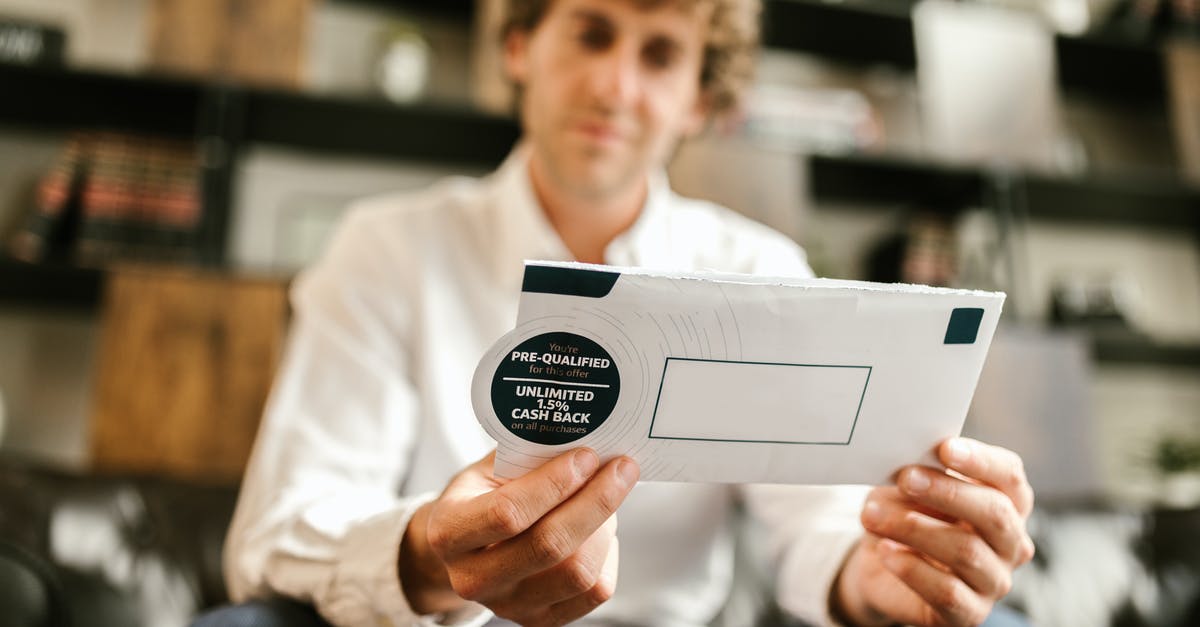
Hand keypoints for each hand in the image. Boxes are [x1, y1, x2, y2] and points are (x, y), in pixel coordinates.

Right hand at [399, 449, 638, 625]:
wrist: (464, 550)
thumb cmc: (481, 497)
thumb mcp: (486, 469)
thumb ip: (526, 454)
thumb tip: (583, 433)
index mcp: (450, 532)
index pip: (507, 513)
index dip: (554, 483)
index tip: (586, 456)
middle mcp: (473, 578)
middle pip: (549, 545)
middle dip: (595, 501)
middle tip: (620, 469)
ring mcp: (508, 606)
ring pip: (578, 573)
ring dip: (604, 527)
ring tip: (607, 497)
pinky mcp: (540, 620)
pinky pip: (594, 592)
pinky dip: (608, 555)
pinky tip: (601, 530)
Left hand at [834, 437, 1034, 626]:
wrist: (881, 562)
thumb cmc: (904, 514)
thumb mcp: (905, 488)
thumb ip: (916, 474)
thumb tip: (908, 466)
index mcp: (1005, 501)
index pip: (1008, 476)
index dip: (981, 461)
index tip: (945, 448)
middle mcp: (1010, 542)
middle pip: (995, 514)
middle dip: (947, 492)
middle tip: (905, 478)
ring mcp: (995, 580)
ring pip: (967, 551)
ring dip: (914, 529)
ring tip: (873, 516)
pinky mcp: (970, 613)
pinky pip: (947, 591)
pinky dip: (912, 568)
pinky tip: (885, 552)